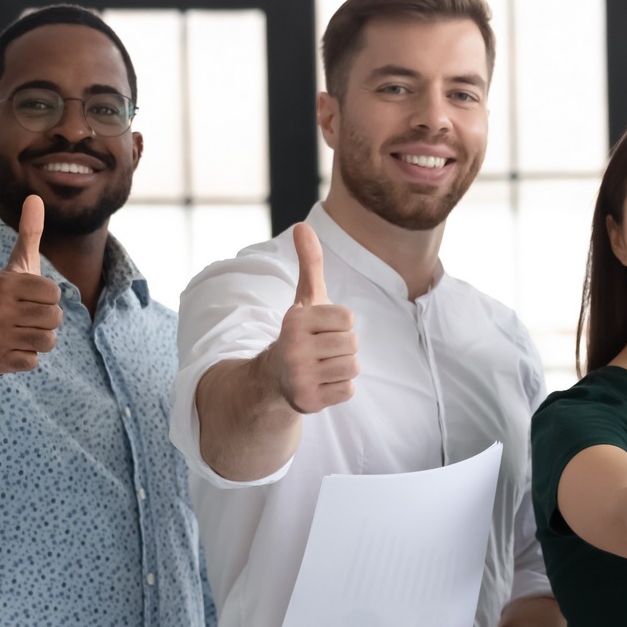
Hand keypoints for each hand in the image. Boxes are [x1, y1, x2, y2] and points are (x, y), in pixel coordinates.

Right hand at [0, 195, 61, 374]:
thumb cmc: (9, 296)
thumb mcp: (18, 264)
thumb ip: (29, 233)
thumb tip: (35, 197)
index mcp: (5, 282)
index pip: (55, 293)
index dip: (48, 298)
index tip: (29, 297)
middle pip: (55, 318)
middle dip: (46, 320)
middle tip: (24, 317)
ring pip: (49, 341)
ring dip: (39, 339)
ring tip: (20, 332)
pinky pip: (35, 361)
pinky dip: (28, 357)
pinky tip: (12, 348)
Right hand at [267, 222, 357, 413]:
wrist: (273, 378)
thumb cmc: (301, 333)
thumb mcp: (305, 298)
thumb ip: (310, 263)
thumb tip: (303, 225)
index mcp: (295, 320)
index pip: (348, 320)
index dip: (341, 324)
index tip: (322, 329)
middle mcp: (293, 348)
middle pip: (352, 344)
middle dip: (342, 347)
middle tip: (321, 350)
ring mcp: (299, 376)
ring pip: (352, 367)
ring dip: (342, 368)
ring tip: (322, 365)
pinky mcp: (307, 401)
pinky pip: (348, 391)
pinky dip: (340, 388)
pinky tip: (321, 383)